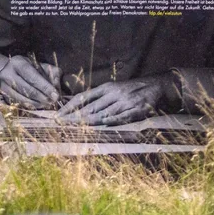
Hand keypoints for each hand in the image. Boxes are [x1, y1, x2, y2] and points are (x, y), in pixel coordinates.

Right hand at [0, 56, 61, 108]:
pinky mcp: (2, 96)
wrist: (1, 70)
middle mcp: (8, 74)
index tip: (55, 95)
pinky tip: (37, 106)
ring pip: (21, 99)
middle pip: (26, 89)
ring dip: (36, 104)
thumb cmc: (24, 67)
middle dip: (42, 97)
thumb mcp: (37, 64)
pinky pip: (17, 104)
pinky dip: (28, 106)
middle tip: (52, 102)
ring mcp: (3, 87)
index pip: (33, 76)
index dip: (45, 87)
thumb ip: (50, 72)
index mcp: (18, 63)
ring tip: (46, 105)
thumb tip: (57, 85)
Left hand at [57, 77, 176, 125]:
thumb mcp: (113, 89)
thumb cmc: (130, 89)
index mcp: (106, 88)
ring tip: (75, 128)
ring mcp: (124, 102)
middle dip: (74, 117)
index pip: (83, 97)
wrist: (155, 86)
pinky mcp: (136, 110)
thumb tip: (79, 107)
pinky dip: (110, 121)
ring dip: (88, 122)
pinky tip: (100, 125)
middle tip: (61, 124)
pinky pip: (121, 117)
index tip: (58, 114)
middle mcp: (113, 94)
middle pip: (90, 107)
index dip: (70, 106)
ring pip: (103, 113)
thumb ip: (98, 97)